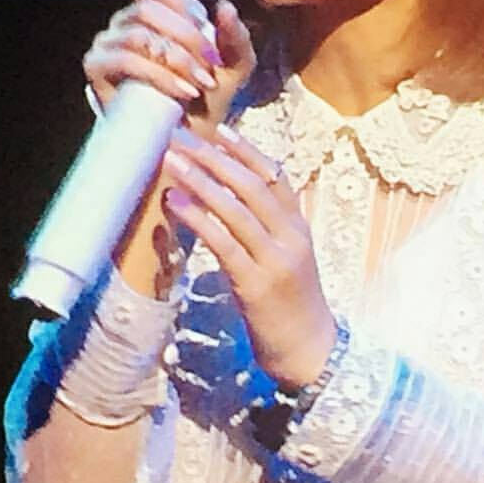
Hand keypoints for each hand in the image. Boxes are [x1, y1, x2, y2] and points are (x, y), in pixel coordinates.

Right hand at [82, 0, 256, 137]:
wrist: (185, 142)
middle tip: (211, 64)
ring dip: (176, 59)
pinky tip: (183, 91)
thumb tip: (224, 6)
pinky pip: (125, 61)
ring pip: (139, 35)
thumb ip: (235, 37)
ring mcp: (107, 45)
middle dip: (187, 36)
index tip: (204, 22)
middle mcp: (124, 23)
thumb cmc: (206, 100)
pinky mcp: (97, 70)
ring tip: (200, 82)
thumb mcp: (234, 66)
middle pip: (148, 7)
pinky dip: (159, 75)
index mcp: (152, 13)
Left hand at [162, 123, 336, 388]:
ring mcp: (275, 260)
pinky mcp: (256, 285)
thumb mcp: (288, 259)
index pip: (275, 177)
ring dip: (202, 179)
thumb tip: (232, 199)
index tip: (219, 130)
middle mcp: (290, 238)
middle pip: (252, 185)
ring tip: (173, 160)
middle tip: (183, 137)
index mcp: (299, 228)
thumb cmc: (292, 306)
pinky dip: (199, 217)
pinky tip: (175, 202)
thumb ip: (268, 230)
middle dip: (216, 157)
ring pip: (237, 208)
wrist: (310, 352)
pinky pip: (224, 242)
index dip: (247, 151)